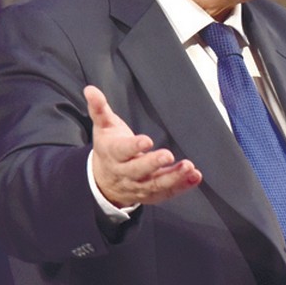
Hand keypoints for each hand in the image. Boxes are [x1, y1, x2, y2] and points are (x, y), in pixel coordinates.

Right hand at [85, 86, 201, 207]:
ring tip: (190, 168)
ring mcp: (138, 186)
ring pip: (155, 185)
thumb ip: (99, 109)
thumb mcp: (102, 127)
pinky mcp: (151, 194)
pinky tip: (195, 177)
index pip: (122, 151)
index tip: (147, 140)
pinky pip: (166, 193)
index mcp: (113, 154)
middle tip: (169, 155)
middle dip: (154, 163)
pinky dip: (182, 187)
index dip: (134, 146)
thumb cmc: (109, 147)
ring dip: (174, 177)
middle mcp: (125, 173)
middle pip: (139, 171)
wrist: (104, 181)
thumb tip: (90, 90)